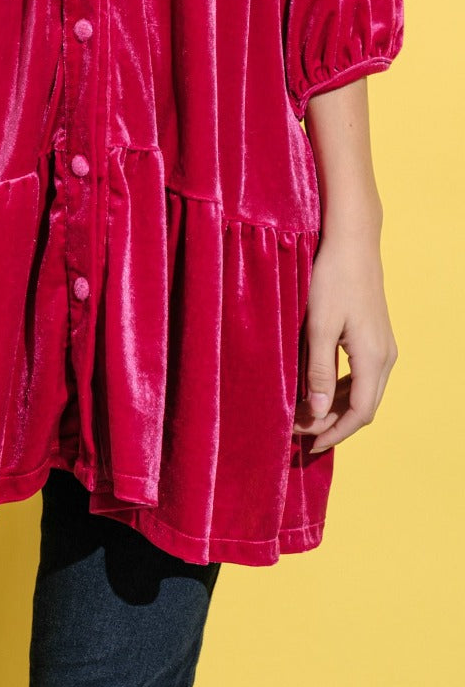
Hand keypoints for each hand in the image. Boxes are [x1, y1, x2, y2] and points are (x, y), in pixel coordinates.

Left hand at [293, 222, 397, 452]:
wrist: (352, 242)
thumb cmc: (333, 279)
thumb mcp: (318, 326)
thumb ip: (318, 371)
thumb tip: (316, 412)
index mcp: (373, 358)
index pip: (358, 413)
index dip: (334, 433)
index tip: (308, 444)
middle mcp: (385, 356)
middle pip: (363, 406)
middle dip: (332, 423)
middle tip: (300, 432)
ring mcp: (384, 346)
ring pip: (364, 391)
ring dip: (336, 407)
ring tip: (306, 415)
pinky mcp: (376, 336)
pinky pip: (363, 375)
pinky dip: (342, 388)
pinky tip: (320, 389)